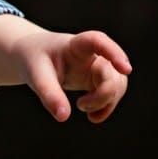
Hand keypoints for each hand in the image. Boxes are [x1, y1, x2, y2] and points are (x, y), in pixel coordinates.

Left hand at [16, 29, 131, 123]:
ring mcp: (97, 67)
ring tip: (82, 108)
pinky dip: (106, 108)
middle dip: (103, 94)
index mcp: (75, 45)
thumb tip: (63, 117)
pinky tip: (93, 117)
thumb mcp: (35, 75)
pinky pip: (112, 94)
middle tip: (80, 106)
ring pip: (117, 84)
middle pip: (111, 72)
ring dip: (105, 102)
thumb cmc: (34, 60)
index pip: (97, 41)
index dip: (113, 52)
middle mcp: (92, 54)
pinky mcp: (98, 80)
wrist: (32, 57)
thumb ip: (49, 94)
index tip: (126, 69)